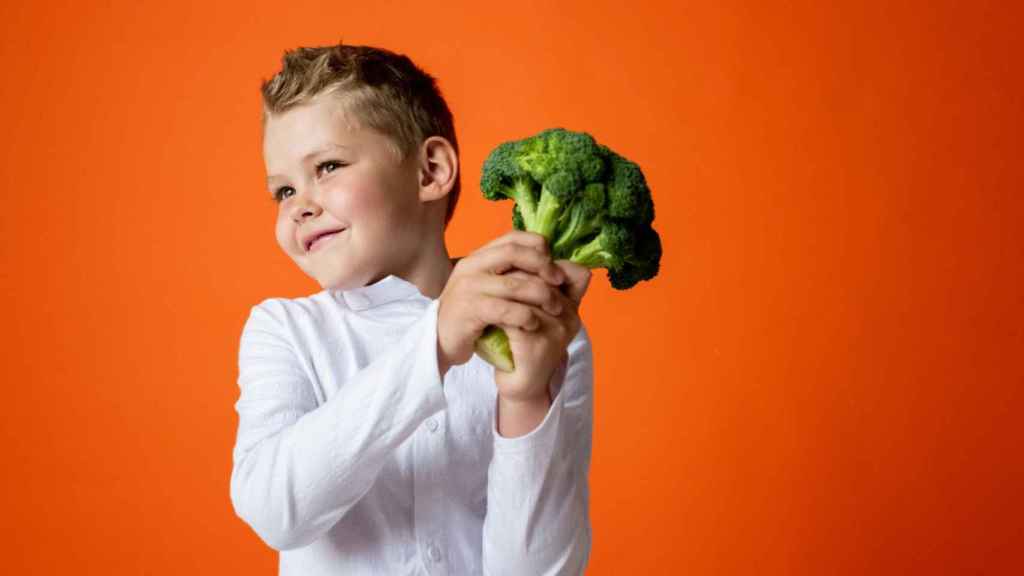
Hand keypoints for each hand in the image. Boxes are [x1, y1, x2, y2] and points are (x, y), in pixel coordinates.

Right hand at [437, 231, 566, 375]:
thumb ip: (513, 276)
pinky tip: (534, 325)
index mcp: (478, 257)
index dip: (538, 246)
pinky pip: (506, 310)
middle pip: (514, 253)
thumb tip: (555, 269)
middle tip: (560, 282)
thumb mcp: (490, 289)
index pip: (512, 237)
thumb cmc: (472, 316)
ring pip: (515, 284)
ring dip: (542, 295)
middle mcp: (471, 266)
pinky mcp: (469, 311)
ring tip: (556, 308)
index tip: (554, 265)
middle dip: (543, 265)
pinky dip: (525, 316)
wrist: (441, 342)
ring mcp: (468, 288)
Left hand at [493, 260, 591, 404]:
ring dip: (504, 289)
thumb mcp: (538, 313)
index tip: (517, 264)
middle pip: (543, 277)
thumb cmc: (527, 344)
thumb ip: (539, 288)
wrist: (523, 385)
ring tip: (489, 289)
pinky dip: (499, 310)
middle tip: (494, 273)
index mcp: (573, 306)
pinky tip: (486, 309)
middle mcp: (570, 317)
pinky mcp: (537, 346)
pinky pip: (515, 316)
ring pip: (528, 293)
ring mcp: (556, 331)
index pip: (572, 270)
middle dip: (515, 271)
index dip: (544, 262)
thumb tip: (530, 252)